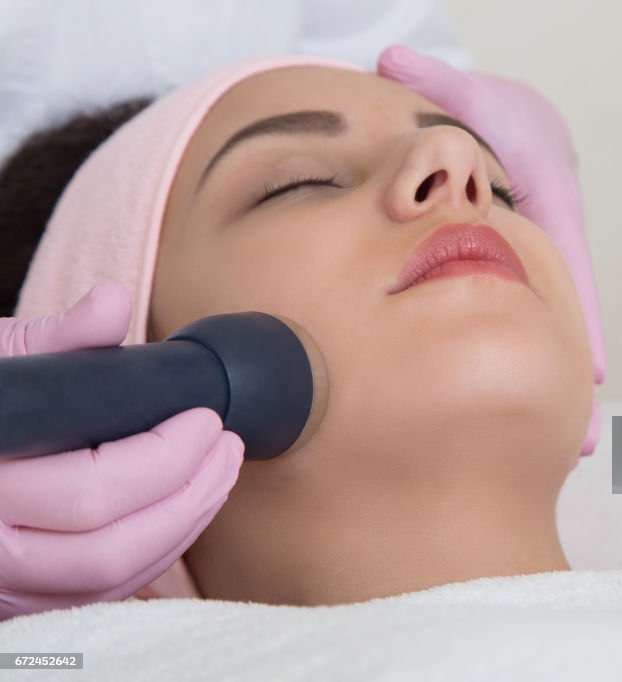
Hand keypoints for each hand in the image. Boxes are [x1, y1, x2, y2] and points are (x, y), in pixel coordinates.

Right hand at [0, 280, 238, 619]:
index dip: (166, 458)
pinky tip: (185, 508)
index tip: (207, 419)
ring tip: (219, 474)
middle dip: (189, 497)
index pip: (92, 490)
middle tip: (228, 448)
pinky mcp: (21, 598)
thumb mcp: (4, 360)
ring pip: (109, 580)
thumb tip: (112, 302)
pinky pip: (102, 593)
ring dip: (183, 527)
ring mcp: (2, 583)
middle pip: (109, 549)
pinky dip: (156, 553)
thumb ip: (58, 336)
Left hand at [378, 45, 605, 454]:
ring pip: (543, 332)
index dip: (577, 321)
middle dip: (572, 379)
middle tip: (580, 441)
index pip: (567, 267)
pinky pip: (518, 330)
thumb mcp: (470, 96)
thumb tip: (395, 61)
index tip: (589, 375)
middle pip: (564, 316)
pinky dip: (522, 368)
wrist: (499, 121)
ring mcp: (532, 268)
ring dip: (555, 386)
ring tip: (566, 449)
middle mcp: (546, 244)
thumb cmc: (490, 110)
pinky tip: (517, 414)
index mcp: (548, 205)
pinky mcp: (510, 282)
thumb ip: (439, 87)